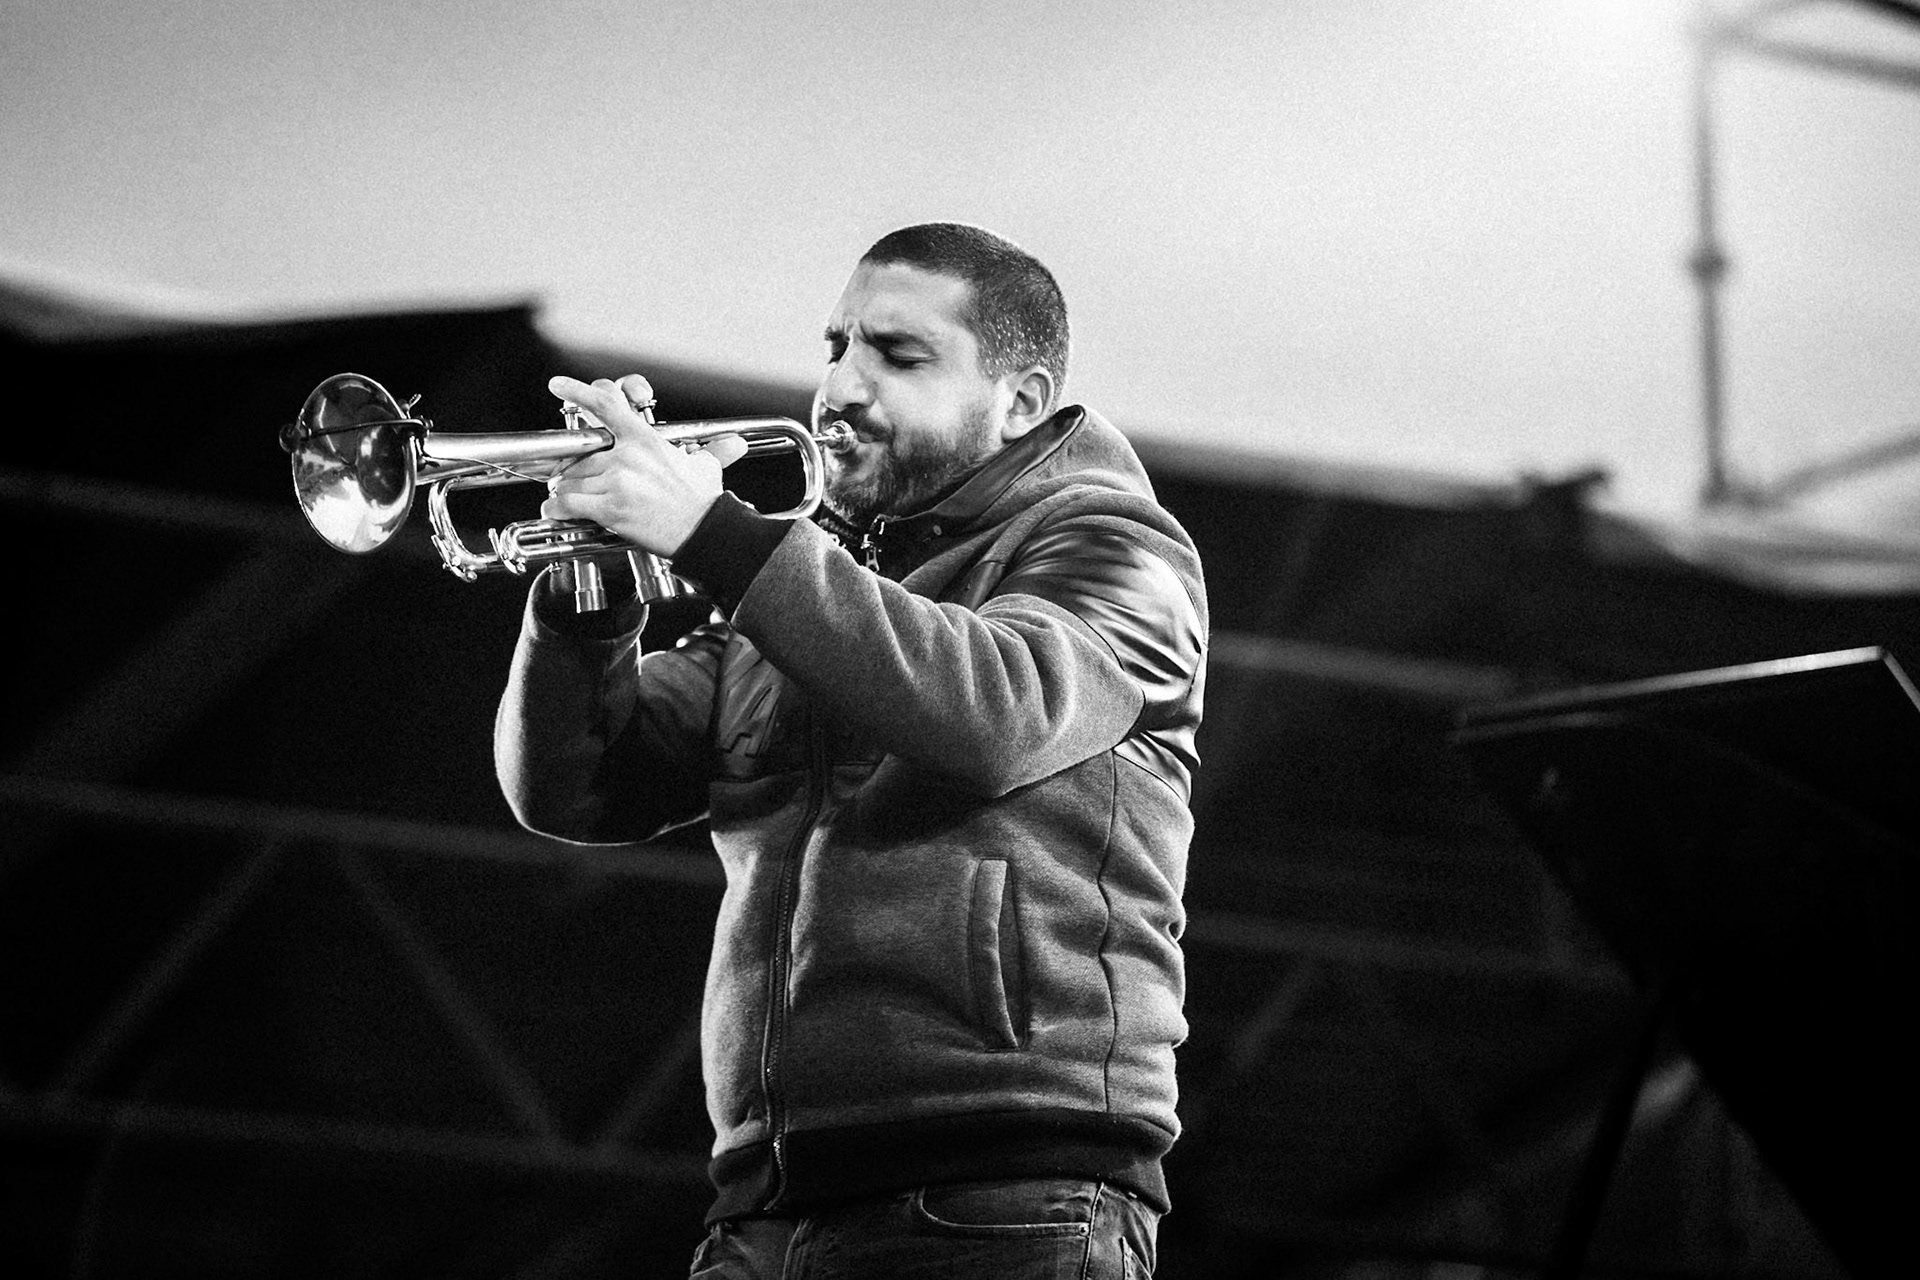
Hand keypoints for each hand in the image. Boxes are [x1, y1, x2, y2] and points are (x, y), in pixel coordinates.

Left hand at [540, 374, 748, 556]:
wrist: (703, 532)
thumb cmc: (703, 501)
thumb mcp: (707, 467)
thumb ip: (713, 450)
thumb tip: (736, 444)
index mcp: (645, 440)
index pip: (605, 405)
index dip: (578, 391)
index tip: (558, 385)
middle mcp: (627, 457)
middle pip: (581, 454)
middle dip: (573, 468)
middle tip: (572, 477)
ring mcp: (617, 482)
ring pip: (571, 480)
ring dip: (566, 489)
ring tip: (571, 497)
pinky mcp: (610, 508)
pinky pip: (569, 504)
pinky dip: (557, 508)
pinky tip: (556, 510)